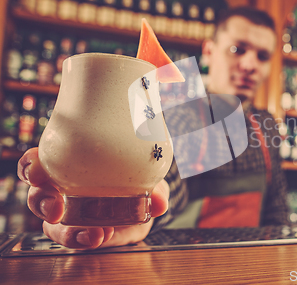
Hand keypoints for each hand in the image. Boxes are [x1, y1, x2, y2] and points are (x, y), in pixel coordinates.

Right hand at [18, 147, 169, 248]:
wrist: (145, 204)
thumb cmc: (135, 178)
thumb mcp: (146, 176)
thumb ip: (154, 187)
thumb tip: (160, 202)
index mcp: (69, 165)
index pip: (38, 162)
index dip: (30, 165)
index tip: (37, 171)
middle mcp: (63, 190)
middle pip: (37, 196)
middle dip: (41, 201)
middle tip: (55, 208)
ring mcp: (70, 215)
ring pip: (51, 226)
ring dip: (66, 232)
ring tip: (92, 235)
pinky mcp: (80, 234)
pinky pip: (75, 240)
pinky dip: (86, 240)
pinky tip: (102, 237)